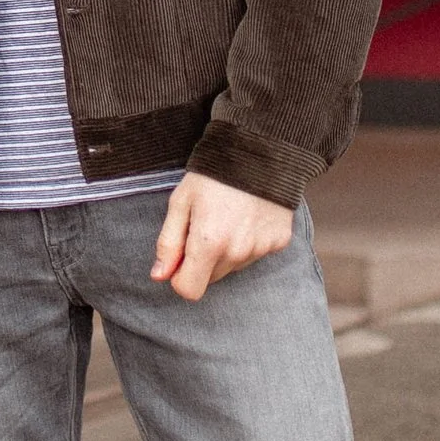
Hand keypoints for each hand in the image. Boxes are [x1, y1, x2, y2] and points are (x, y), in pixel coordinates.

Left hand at [150, 173, 294, 301]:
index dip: (179, 276)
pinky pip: (255, 254)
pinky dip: (249, 241)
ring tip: (228, 217)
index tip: (181, 257)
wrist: (260, 150)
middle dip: (202, 261)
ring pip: (233, 267)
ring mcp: (261, 248)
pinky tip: (247, 216)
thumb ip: (168, 242)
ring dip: (226, 251)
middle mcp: (237, 252)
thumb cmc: (213, 174)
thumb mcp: (181, 202)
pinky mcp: (279, 242)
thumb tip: (160, 276)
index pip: (189, 290)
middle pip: (211, 279)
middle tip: (204, 226)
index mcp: (209, 243)